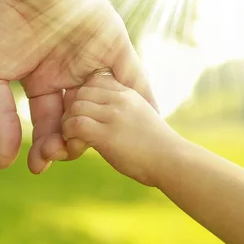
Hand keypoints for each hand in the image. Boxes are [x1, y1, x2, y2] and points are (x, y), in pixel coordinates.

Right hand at [0, 0, 158, 173]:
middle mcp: (68, 71)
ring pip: (106, 102)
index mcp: (39, 79)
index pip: (48, 121)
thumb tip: (3, 162)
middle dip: (72, 141)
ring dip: (108, 127)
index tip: (38, 167)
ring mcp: (91, 57)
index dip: (44, 145)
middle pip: (78, 117)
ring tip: (113, 153)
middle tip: (63, 156)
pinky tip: (146, 123)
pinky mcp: (112, 42)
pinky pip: (132, 76)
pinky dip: (141, 99)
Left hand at [62, 74, 180, 185]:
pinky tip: (77, 145)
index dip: (84, 97)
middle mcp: (120, 100)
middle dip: (72, 109)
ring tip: (75, 138)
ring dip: (68, 124)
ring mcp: (114, 115)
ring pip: (75, 107)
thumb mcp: (141, 117)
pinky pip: (75, 125)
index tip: (86, 114)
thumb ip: (123, 111)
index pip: (94, 80)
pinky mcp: (107, 134)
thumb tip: (103, 117)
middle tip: (76, 129)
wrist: (174, 163)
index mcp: (128, 93)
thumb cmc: (158, 148)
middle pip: (80, 92)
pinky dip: (70, 135)